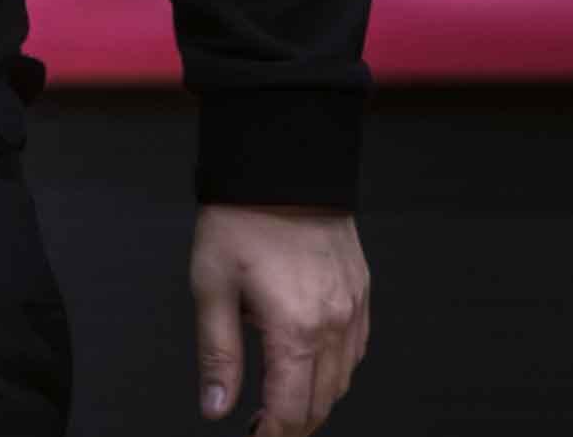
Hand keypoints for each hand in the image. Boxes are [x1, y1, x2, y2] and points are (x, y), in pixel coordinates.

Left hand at [191, 205, 370, 436]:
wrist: (281, 163)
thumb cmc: (240, 218)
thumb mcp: (212, 285)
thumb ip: (218, 354)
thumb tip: (216, 408)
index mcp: (296, 329)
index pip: (292, 410)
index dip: (272, 436)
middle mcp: (334, 325)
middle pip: (322, 402)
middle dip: (294, 424)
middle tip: (265, 428)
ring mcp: (354, 309)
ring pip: (343, 380)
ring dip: (316, 399)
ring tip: (283, 401)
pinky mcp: (361, 291)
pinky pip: (356, 350)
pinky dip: (336, 369)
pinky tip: (311, 363)